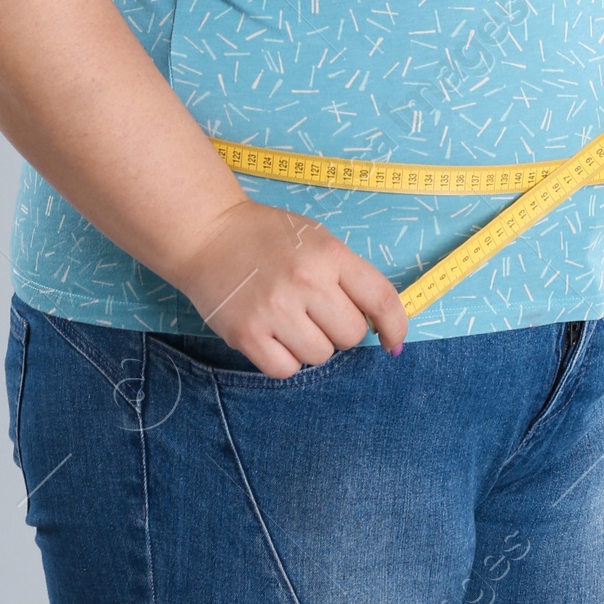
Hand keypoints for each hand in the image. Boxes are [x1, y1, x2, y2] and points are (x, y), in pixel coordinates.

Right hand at [172, 197, 409, 377]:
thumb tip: (381, 325)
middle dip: (339, 328)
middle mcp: (306, 282)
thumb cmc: (267, 237)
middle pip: (350, 335)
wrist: (208, 233)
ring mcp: (275, 310)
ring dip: (311, 344)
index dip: (395, 325)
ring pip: (320, 356)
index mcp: (329, 253)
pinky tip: (272, 334)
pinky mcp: (247, 335)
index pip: (380, 299)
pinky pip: (286, 370)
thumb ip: (348, 275)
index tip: (392, 339)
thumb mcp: (317, 239)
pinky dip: (284, 359)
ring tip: (289, 318)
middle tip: (316, 310)